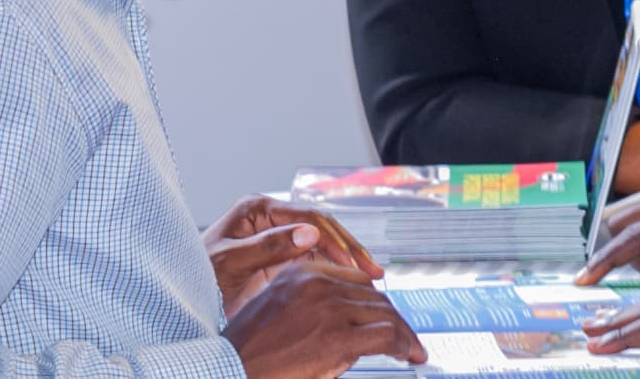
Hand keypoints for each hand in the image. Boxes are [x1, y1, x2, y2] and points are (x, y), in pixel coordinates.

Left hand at [204, 195, 380, 310]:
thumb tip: (310, 234)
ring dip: (345, 262)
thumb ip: (269, 247)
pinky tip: (348, 286)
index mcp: (258, 209)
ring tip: (369, 282)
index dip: (334, 239)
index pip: (307, 217)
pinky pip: (312, 261)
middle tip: (373, 272)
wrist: (178, 299)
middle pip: (320, 228)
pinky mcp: (277, 259)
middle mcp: (270, 219)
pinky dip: (331, 273)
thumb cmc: (194, 276)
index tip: (352, 263)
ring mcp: (275, 239)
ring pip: (321, 246)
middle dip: (349, 249)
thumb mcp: (230, 262)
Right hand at [220, 261, 424, 378]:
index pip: (356, 278)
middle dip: (394, 318)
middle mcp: (317, 284)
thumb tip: (347, 317)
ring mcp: (329, 309)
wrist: (227, 368)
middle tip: (408, 338)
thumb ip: (311, 304)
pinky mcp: (337, 339)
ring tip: (412, 350)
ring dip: (403, 334)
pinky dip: (402, 345)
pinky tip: (407, 355)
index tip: (388, 315)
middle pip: (374, 296)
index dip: (377, 299)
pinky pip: (384, 336)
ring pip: (385, 314)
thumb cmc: (247, 350)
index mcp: (302, 272)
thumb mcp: (277, 310)